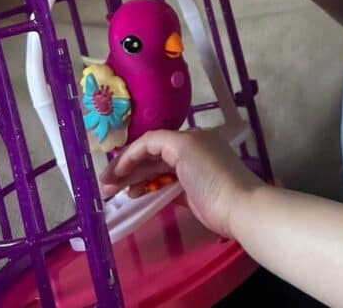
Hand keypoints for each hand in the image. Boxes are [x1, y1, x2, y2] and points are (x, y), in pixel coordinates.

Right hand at [99, 128, 265, 237]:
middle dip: (127, 169)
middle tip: (105, 186)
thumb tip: (141, 148)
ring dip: (135, 180)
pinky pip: (163, 186)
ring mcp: (190, 173)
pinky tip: (134, 195)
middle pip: (151, 157)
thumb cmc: (210, 174)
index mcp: (189, 137)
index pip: (151, 141)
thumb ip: (158, 142)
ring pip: (155, 172)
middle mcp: (189, 151)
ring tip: (116, 193)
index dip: (127, 156)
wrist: (237, 206)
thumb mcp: (183, 147)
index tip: (109, 174)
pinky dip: (148, 189)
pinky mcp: (190, 193)